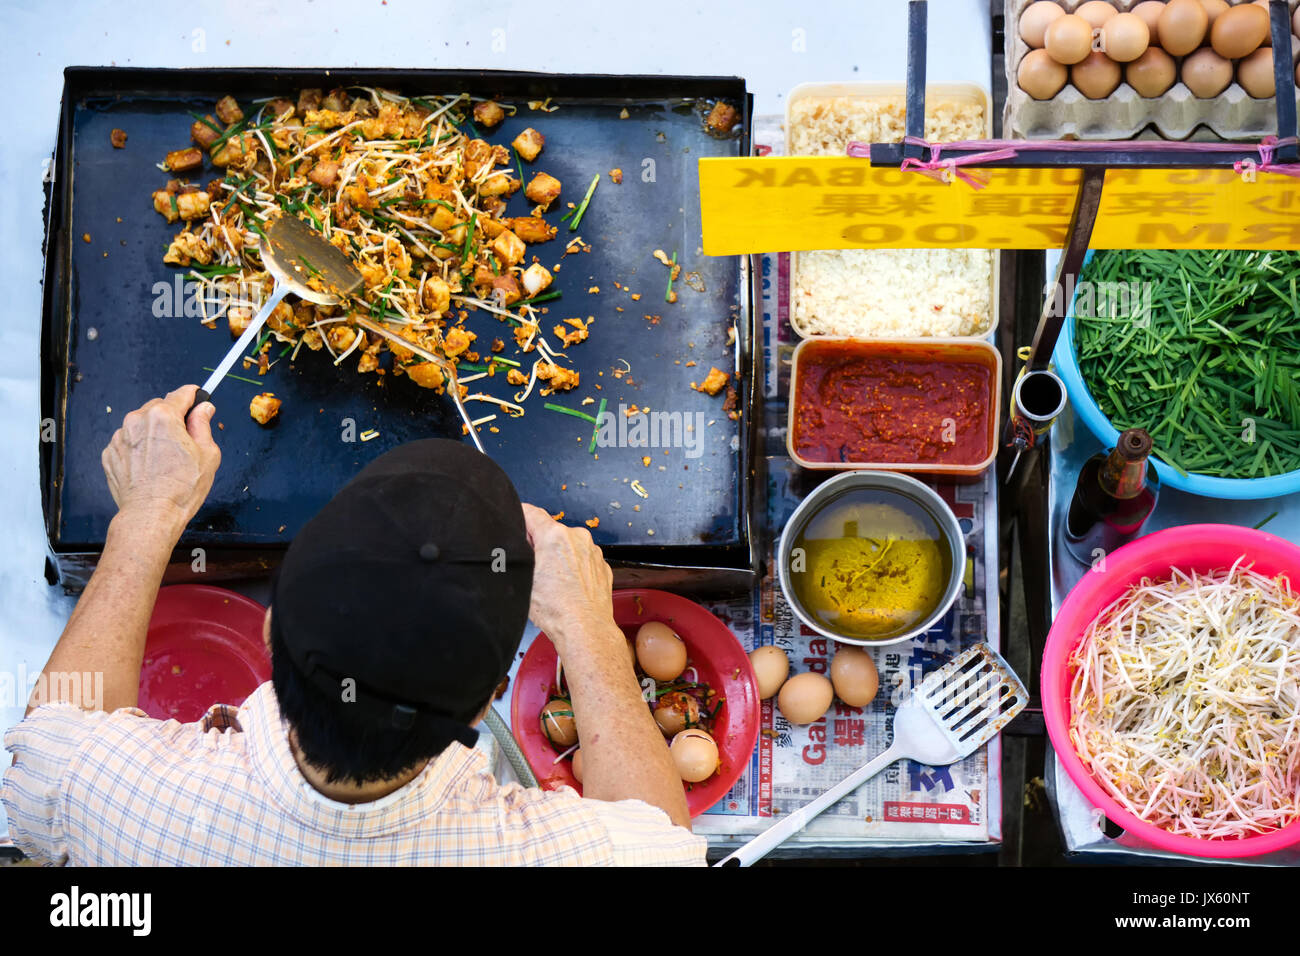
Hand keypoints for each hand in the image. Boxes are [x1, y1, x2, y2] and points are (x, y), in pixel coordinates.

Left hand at [101, 385, 220, 532]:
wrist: (150, 515)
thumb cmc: (181, 488)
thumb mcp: (208, 454)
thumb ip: (203, 425)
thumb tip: (204, 409)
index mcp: (163, 416)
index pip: (182, 394)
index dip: (195, 396)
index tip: (199, 397)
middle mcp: (137, 420)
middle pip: (160, 407)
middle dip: (173, 417)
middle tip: (185, 440)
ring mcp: (120, 437)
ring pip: (142, 424)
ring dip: (154, 432)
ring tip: (165, 458)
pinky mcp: (110, 453)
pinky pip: (128, 441)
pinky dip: (139, 448)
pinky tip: (150, 466)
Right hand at [521, 503, 615, 656]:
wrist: (585, 629)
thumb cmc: (555, 609)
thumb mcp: (522, 577)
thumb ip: (517, 552)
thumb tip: (515, 542)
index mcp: (554, 535)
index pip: (530, 512)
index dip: (518, 518)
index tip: (514, 525)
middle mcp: (577, 537)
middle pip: (550, 530)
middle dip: (539, 543)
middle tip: (533, 567)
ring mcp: (592, 551)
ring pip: (567, 545)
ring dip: (558, 556)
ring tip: (552, 582)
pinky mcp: (601, 565)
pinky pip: (581, 559)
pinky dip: (573, 567)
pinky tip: (567, 586)